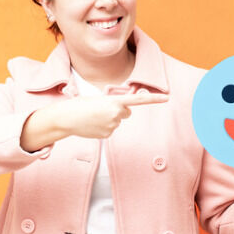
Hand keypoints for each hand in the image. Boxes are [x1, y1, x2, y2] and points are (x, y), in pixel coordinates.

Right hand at [54, 92, 168, 138]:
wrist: (66, 118)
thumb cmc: (81, 105)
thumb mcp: (99, 99)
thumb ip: (114, 104)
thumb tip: (124, 112)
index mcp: (114, 101)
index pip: (138, 100)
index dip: (153, 99)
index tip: (167, 98)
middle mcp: (116, 114)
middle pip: (126, 112)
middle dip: (118, 110)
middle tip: (101, 109)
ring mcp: (112, 126)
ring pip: (117, 121)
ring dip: (108, 119)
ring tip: (93, 117)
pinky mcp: (107, 135)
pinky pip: (110, 129)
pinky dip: (103, 127)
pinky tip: (92, 125)